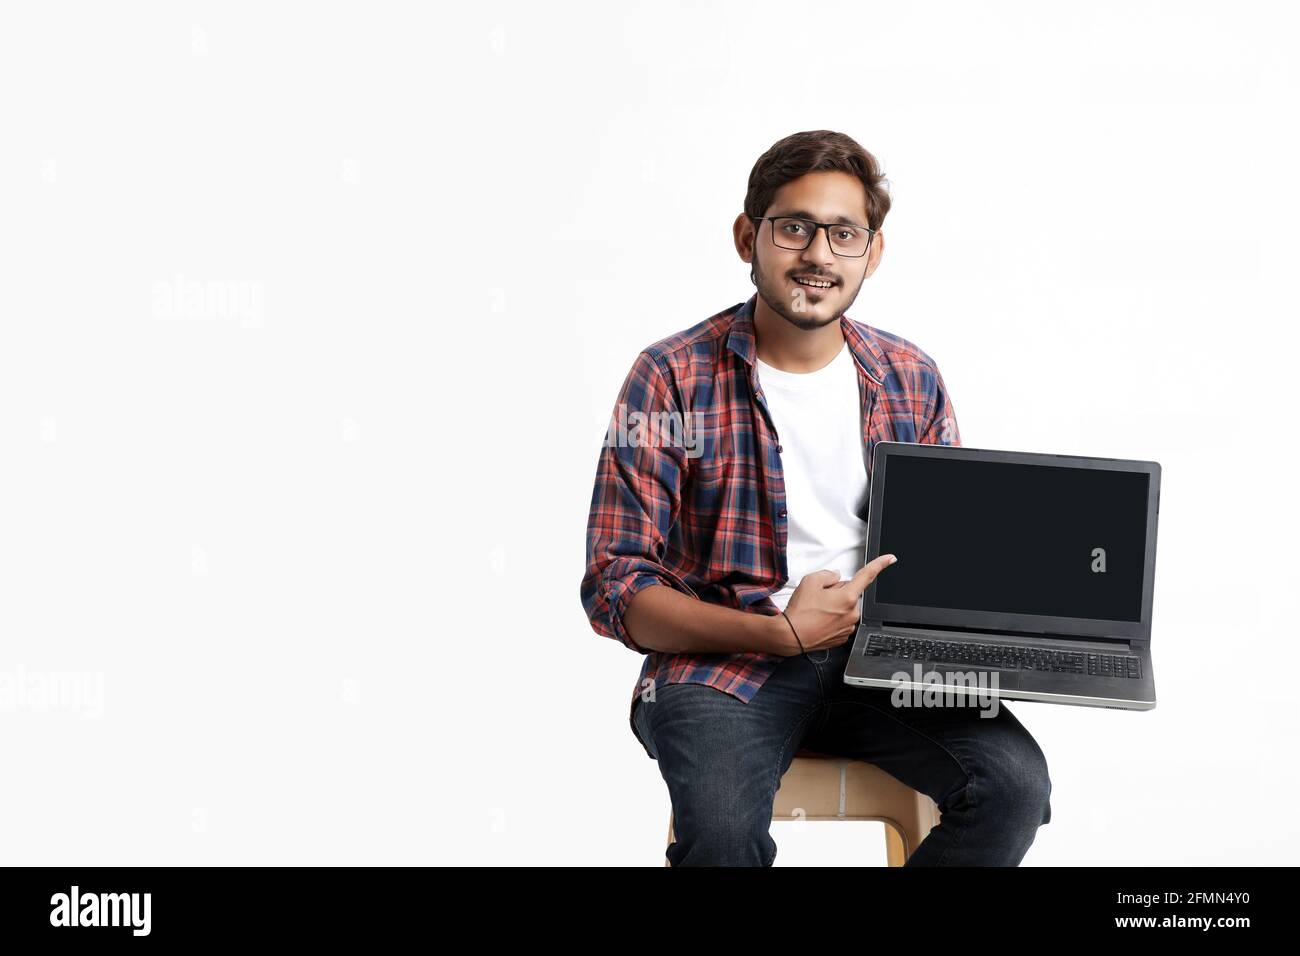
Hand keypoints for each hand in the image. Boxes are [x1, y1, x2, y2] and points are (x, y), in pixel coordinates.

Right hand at [776, 554, 897, 655]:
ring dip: (835, 606)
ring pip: (846, 608)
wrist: (790, 636)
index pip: (867, 576)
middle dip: (838, 592)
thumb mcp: (810, 582)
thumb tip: (835, 576)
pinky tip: (820, 620)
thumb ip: (828, 574)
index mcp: (847, 597)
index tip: (890, 559)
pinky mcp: (843, 637)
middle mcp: (852, 613)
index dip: (880, 564)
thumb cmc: (800, 612)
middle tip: (820, 597)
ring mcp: (848, 626)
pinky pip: (842, 621)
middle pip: (850, 593)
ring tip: (817, 611)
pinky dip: (833, 618)